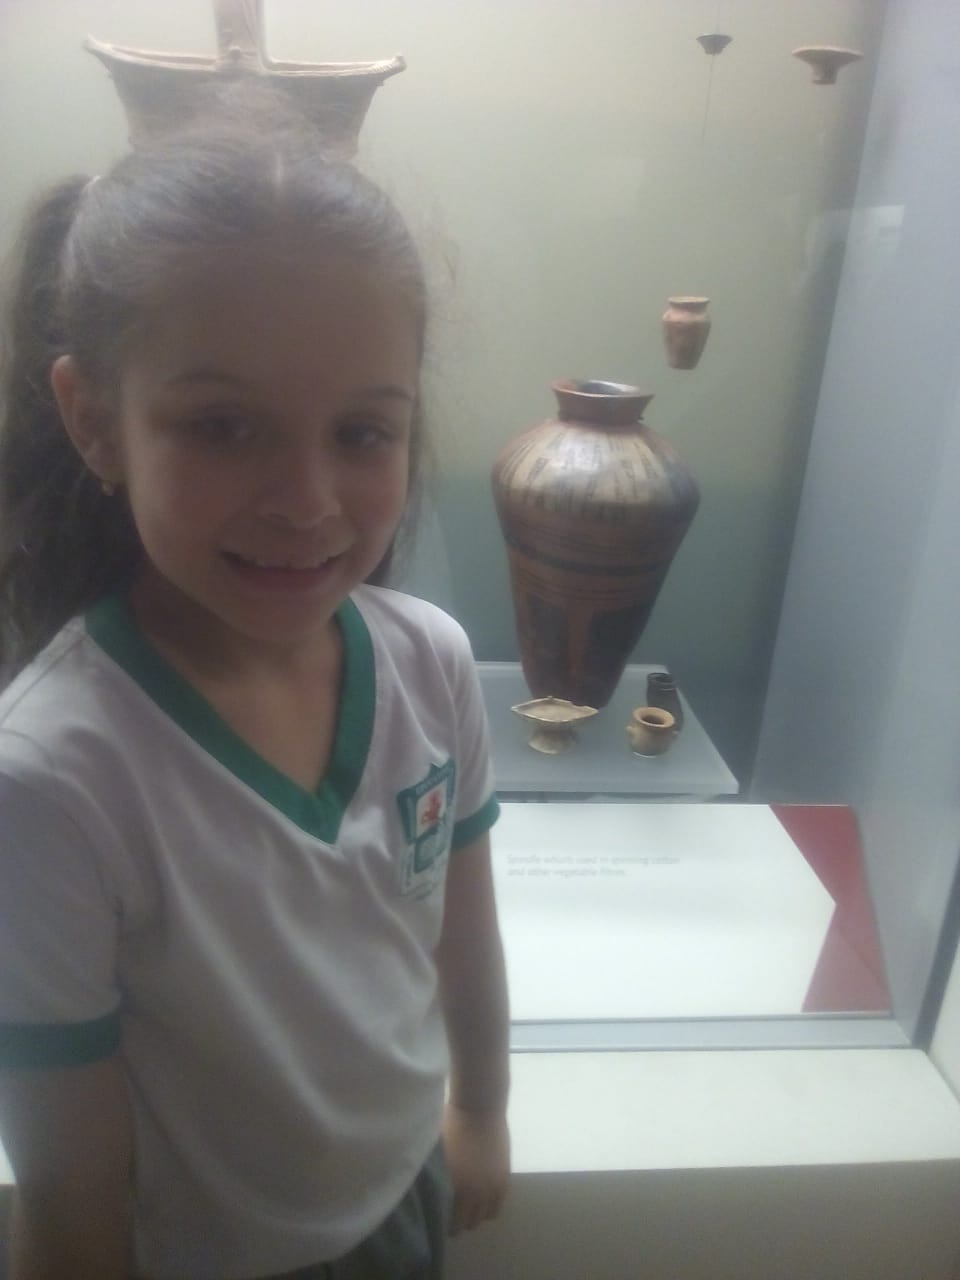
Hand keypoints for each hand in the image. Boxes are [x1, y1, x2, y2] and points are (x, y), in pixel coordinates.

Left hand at [442, 1100, 509, 1234]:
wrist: (479, 1107)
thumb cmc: (451, 1124)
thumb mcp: (436, 1152)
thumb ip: (434, 1176)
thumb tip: (426, 1191)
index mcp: (456, 1188)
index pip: (452, 1223)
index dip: (444, 1224)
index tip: (438, 1218)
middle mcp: (476, 1194)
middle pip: (469, 1223)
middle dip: (460, 1221)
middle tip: (452, 1212)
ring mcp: (493, 1187)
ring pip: (486, 1217)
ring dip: (476, 1214)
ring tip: (468, 1204)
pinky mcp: (505, 1178)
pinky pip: (498, 1205)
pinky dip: (489, 1205)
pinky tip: (481, 1196)